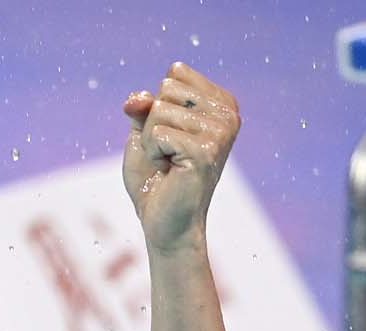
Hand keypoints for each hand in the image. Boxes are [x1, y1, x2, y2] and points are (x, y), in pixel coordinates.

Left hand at [121, 63, 238, 254]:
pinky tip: (169, 171)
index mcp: (222, 102)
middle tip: (167, 152)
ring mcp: (221, 132)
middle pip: (167, 88)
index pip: (175, 73)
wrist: (164, 222)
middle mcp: (228, 114)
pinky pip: (158, 132)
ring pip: (160, 110)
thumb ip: (142, 106)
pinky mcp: (206, 150)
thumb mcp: (144, 132)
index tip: (170, 135)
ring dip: (152, 140)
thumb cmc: (156, 179)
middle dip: (153, 122)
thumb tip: (136, 98)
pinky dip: (153, 152)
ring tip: (168, 163)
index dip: (158, 106)